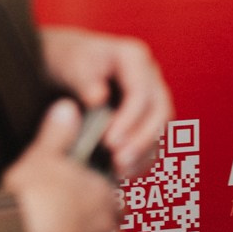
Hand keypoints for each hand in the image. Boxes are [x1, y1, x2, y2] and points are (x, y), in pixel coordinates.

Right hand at [2, 100, 121, 231]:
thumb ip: (58, 133)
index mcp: (100, 194)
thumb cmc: (31, 196)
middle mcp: (102, 229)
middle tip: (75, 223)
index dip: (99, 196)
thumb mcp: (42, 155)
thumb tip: (68, 107)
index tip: (85, 197)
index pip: (111, 195)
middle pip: (109, 228)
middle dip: (97, 226)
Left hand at [41, 26, 172, 178]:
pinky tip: (123, 173)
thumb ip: (85, 79)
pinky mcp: (148, 118)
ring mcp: (152, 98)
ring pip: (161, 129)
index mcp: (134, 58)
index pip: (141, 92)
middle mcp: (150, 77)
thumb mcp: (72, 64)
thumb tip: (99, 99)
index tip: (109, 142)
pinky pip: (154, 141)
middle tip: (118, 161)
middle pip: (160, 112)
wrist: (71, 66)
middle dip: (142, 140)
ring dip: (144, 153)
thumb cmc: (71, 60)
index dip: (129, 119)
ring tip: (120, 172)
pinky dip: (142, 158)